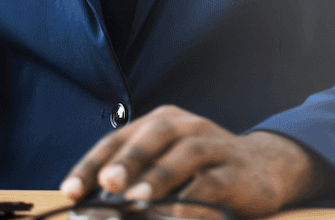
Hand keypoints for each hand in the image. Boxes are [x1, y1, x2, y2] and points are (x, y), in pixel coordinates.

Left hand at [58, 106, 319, 217]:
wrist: (264, 168)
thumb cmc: (200, 170)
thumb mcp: (164, 168)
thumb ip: (133, 182)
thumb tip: (92, 208)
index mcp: (160, 123)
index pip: (118, 140)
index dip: (91, 165)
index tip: (70, 191)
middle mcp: (186, 127)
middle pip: (152, 136)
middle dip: (126, 161)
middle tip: (106, 185)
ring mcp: (215, 146)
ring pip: (185, 154)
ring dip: (159, 177)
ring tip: (136, 199)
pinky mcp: (238, 172)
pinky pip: (214, 182)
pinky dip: (194, 198)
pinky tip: (177, 213)